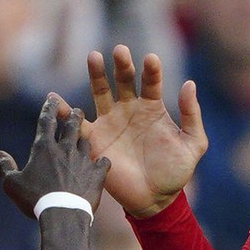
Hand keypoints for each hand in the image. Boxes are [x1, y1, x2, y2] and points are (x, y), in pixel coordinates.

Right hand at [0, 94, 109, 217]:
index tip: (52, 98)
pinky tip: (101, 163)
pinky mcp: (97, 174)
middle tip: (77, 110)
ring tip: (84, 137)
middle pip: (72, 125)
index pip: (47, 120)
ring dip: (85, 138)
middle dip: (74, 115)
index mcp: (44, 147)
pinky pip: (103, 162)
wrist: (63, 215)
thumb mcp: (12, 184)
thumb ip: (4, 167)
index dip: (49, 108)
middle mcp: (66, 149)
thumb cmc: (35, 200)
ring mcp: (84, 160)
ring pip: (86, 142)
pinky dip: (101, 162)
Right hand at [71, 45, 206, 217]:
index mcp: (153, 107)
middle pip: (123, 80)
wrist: (155, 199)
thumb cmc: (176, 172)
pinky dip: (66, 111)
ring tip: (94, 56)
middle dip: (122, 64)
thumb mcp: (193, 144)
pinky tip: (56, 99)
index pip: (151, 82)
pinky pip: (78, 124)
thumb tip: (189, 83)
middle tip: (120, 50)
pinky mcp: (96, 140)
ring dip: (97, 74)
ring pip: (101, 92)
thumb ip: (192, 115)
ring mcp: (111, 122)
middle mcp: (130, 109)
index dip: (151, 70)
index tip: (151, 59)